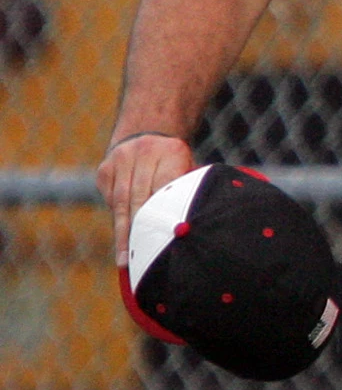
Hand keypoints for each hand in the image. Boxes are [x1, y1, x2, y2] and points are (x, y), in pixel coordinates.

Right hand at [97, 132, 193, 265]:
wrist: (150, 131)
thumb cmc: (175, 163)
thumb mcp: (188, 168)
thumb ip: (185, 192)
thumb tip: (184, 230)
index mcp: (173, 153)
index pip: (165, 191)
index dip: (161, 217)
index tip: (162, 241)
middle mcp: (144, 153)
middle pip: (139, 199)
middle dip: (138, 231)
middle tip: (137, 258)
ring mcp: (121, 159)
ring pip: (120, 201)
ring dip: (123, 231)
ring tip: (124, 257)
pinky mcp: (105, 168)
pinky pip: (110, 198)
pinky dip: (117, 216)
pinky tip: (123, 234)